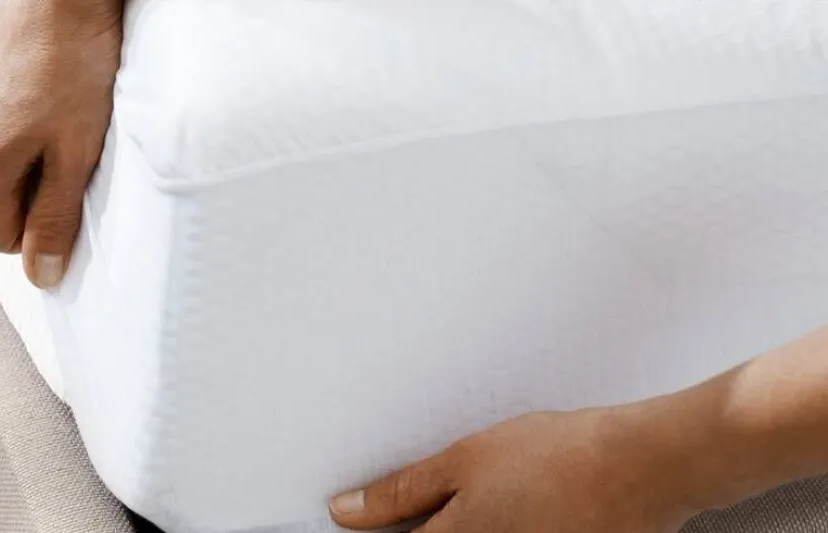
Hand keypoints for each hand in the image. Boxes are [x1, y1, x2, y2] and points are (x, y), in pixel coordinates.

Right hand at [0, 0, 122, 287]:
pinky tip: (64, 87)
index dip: (49, 230)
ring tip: (82, 116)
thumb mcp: (77, 154)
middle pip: (5, 193)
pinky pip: (8, 110)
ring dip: (42, 146)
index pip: (6, 235)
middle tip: (90, 154)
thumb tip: (39, 276)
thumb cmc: (79, 67)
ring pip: (7, 150)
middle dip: (46, 186)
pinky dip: (34, 111)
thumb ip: (56, 216)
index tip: (86, 202)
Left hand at [329, 407, 695, 532]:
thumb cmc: (554, 456)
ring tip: (503, 496)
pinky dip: (499, 523)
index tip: (368, 522)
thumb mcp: (463, 461)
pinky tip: (520, 506)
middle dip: (429, 525)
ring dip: (463, 522)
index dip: (380, 531)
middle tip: (466, 494)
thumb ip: (400, 492)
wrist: (637, 466)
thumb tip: (344, 511)